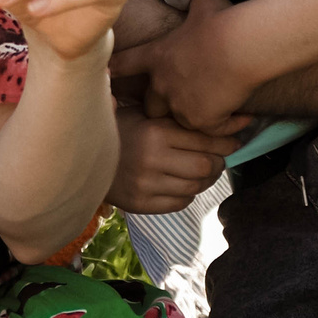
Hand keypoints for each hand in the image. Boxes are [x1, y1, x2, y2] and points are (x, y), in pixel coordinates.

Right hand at [106, 108, 242, 214]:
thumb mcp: (144, 113)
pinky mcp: (142, 204)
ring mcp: (147, 184)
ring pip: (196, 186)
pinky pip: (181, 201)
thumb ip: (174, 115)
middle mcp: (153, 159)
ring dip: (207, 178)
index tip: (236, 139)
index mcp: (155, 131)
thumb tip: (217, 115)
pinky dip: (190, 192)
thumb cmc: (119, 129)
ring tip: (206, 169)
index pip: (204, 139)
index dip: (226, 140)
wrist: (81, 157)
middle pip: (206, 166)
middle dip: (219, 161)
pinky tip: (187, 182)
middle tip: (220, 156)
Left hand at [118, 0, 259, 134]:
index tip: (107, 76)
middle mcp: (163, 83)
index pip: (126, 64)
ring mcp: (180, 104)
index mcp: (158, 56)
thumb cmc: (222, 20)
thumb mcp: (205, 3)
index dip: (116, 71)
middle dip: (163, 106)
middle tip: (186, 99)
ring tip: (218, 106)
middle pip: (151, 106)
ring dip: (196, 115)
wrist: (239, 46)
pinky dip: (225, 125)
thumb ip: (197, 2)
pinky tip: (243, 116)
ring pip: (180, 120)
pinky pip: (210, 130)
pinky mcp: (200, 120)